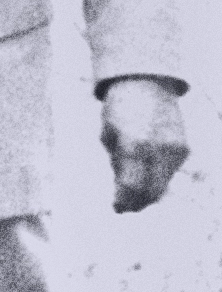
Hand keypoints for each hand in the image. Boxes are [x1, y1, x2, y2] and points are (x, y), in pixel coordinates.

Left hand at [100, 76, 188, 212]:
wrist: (146, 83)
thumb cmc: (119, 107)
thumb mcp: (108, 133)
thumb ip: (116, 162)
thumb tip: (121, 190)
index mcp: (134, 145)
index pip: (131, 186)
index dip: (123, 201)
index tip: (116, 208)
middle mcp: (158, 150)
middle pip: (151, 192)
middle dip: (137, 203)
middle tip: (125, 207)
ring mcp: (174, 150)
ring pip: (163, 185)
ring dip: (148, 193)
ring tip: (134, 195)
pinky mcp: (183, 149)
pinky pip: (170, 173)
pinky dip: (158, 178)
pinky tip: (146, 175)